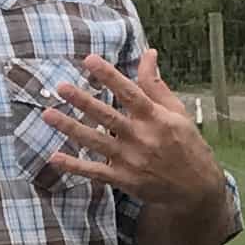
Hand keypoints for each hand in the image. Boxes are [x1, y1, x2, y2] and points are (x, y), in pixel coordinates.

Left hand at [36, 46, 223, 212]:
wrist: (197, 190)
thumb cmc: (187, 146)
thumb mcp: (177, 113)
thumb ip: (156, 85)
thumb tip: (148, 54)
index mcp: (156, 118)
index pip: (130, 93)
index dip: (110, 76)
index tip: (89, 60)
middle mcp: (142, 138)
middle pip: (108, 116)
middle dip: (83, 101)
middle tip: (61, 87)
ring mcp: (131, 160)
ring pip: (96, 141)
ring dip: (71, 128)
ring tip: (47, 114)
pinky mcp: (124, 179)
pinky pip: (95, 171)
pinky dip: (75, 166)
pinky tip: (54, 157)